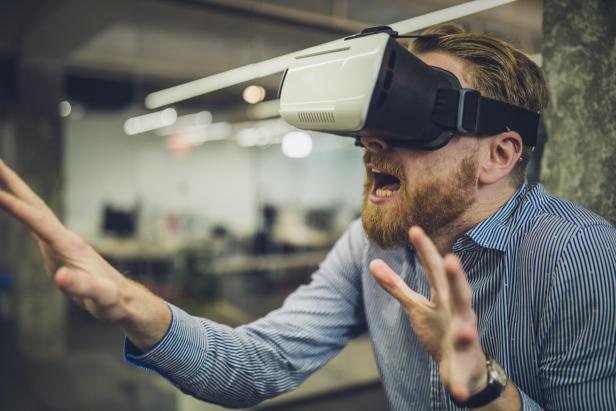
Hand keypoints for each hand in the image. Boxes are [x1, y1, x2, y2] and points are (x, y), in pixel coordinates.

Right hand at [0, 158, 132, 320]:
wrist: (122, 300)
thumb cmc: (113, 300)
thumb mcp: (101, 296)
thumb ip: (83, 286)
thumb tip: (60, 278)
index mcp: (70, 246)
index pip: (39, 222)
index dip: (17, 208)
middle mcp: (63, 238)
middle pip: (36, 205)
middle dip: (14, 183)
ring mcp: (59, 243)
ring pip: (34, 211)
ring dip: (15, 191)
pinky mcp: (56, 250)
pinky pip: (34, 224)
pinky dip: (20, 211)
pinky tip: (12, 205)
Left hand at [370, 226, 486, 401]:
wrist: (465, 367)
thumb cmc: (440, 329)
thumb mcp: (415, 306)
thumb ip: (396, 286)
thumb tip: (372, 263)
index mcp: (444, 297)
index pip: (434, 270)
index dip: (425, 251)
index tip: (414, 229)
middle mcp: (458, 314)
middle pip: (459, 293)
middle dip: (457, 277)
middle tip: (452, 259)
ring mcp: (465, 339)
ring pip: (469, 332)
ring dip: (468, 330)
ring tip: (466, 329)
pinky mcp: (465, 365)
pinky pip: (463, 374)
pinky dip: (459, 382)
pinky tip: (455, 390)